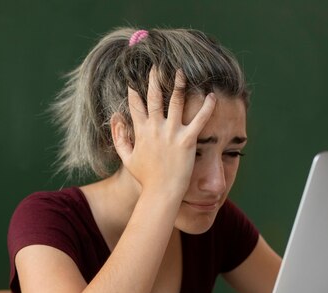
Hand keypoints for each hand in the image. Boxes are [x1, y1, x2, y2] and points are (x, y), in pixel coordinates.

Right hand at [114, 67, 215, 198]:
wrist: (161, 193)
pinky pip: (199, 119)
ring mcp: (171, 133)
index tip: (136, 77)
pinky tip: (212, 96)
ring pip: (176, 101)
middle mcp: (155, 128)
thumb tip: (115, 118)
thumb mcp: (127, 158)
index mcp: (141, 132)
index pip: (136, 105)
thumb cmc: (146, 178)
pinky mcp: (187, 140)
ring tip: (182, 71)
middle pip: (154, 97)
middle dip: (155, 79)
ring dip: (179, 84)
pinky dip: (207, 107)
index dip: (136, 90)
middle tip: (157, 65)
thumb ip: (119, 138)